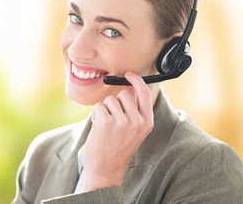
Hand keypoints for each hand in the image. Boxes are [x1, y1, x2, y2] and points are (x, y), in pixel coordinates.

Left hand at [81, 71, 153, 191]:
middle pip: (123, 94)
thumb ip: (134, 112)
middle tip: (112, 120)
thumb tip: (127, 89)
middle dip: (115, 103)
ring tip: (106, 127)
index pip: (145, 94)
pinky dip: (96, 115)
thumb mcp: (134, 131)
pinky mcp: (106, 121)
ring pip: (110, 100)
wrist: (106, 169)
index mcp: (147, 122)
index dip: (137, 81)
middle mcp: (137, 120)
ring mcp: (122, 121)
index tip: (129, 75)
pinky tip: (99, 129)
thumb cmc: (117, 149)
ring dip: (104, 110)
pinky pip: (98, 107)